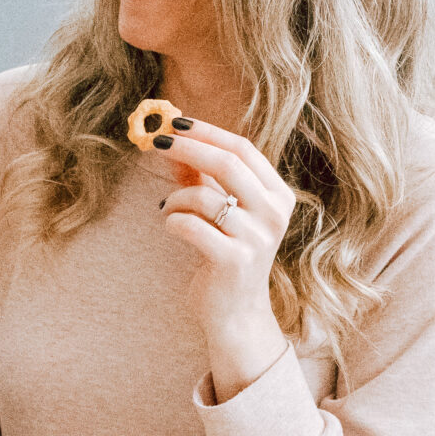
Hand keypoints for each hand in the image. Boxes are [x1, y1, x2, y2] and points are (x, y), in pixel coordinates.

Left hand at [146, 116, 295, 401]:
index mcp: (278, 195)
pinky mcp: (234, 261)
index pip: (243, 149)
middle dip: (186, 148)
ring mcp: (257, 239)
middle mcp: (275, 214)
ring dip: (175, 197)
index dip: (207, 132)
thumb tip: (171, 136)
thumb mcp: (220, 210)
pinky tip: (171, 226)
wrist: (236, 313)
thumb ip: (202, 175)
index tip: (174, 122)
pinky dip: (172, 221)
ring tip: (168, 208)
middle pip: (227, 163)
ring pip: (204, 196)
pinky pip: (190, 225)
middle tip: (156, 141)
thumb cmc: (225, 253)